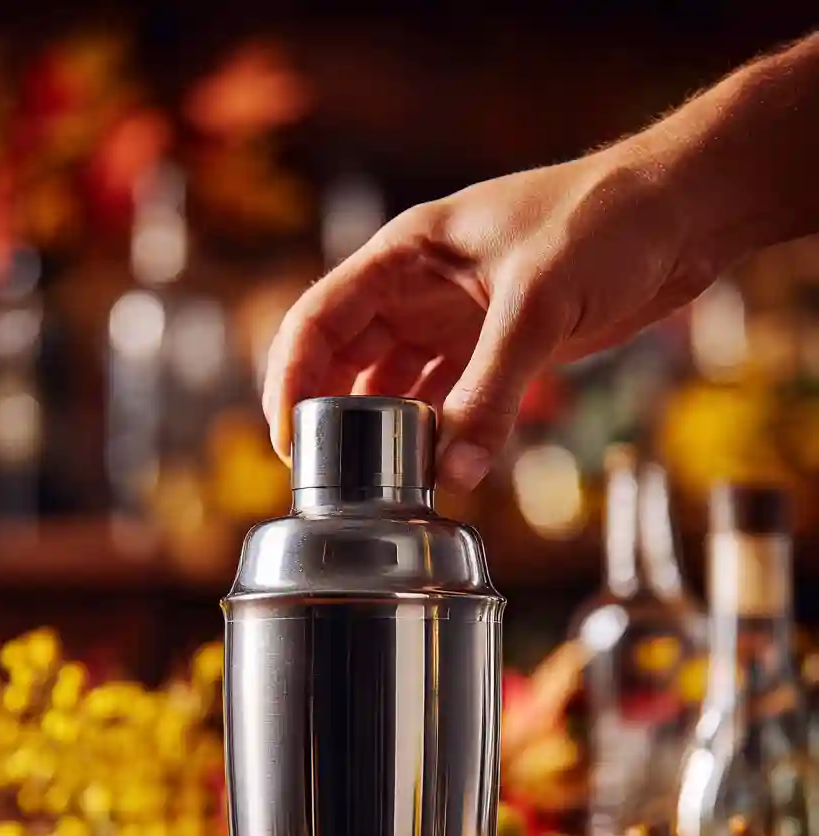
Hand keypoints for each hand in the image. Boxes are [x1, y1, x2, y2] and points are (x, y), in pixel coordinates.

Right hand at [262, 140, 714, 490]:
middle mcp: (419, 287)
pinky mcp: (495, 346)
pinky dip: (433, 432)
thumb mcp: (540, 304)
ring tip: (374, 484)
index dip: (291, 380)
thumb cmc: (607, 221)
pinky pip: (443, 397)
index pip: (319, 319)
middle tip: (326, 479)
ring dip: (381, 430)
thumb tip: (452, 474)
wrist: (681, 214)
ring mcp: (455, 318)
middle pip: (344, 358)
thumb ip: (491, 392)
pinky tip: (429, 467)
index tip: (290, 441)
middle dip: (329, 415)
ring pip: (392, 383)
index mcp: (406, 254)